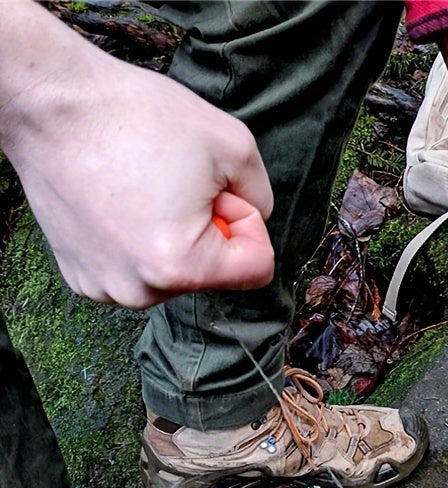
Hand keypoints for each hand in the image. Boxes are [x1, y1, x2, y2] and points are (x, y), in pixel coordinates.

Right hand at [0, 2, 273, 308]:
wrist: (50, 103)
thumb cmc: (136, 117)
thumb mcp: (234, 145)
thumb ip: (263, 197)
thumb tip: (255, 222)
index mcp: (180, 266)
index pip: (257, 269)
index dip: (250, 224)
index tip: (222, 194)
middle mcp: (139, 291)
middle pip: (213, 274)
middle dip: (210, 230)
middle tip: (177, 184)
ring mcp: (106, 288)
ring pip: (175, 274)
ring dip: (175, 238)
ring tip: (145, 190)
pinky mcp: (82, 277)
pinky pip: (137, 271)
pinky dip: (139, 242)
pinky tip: (119, 204)